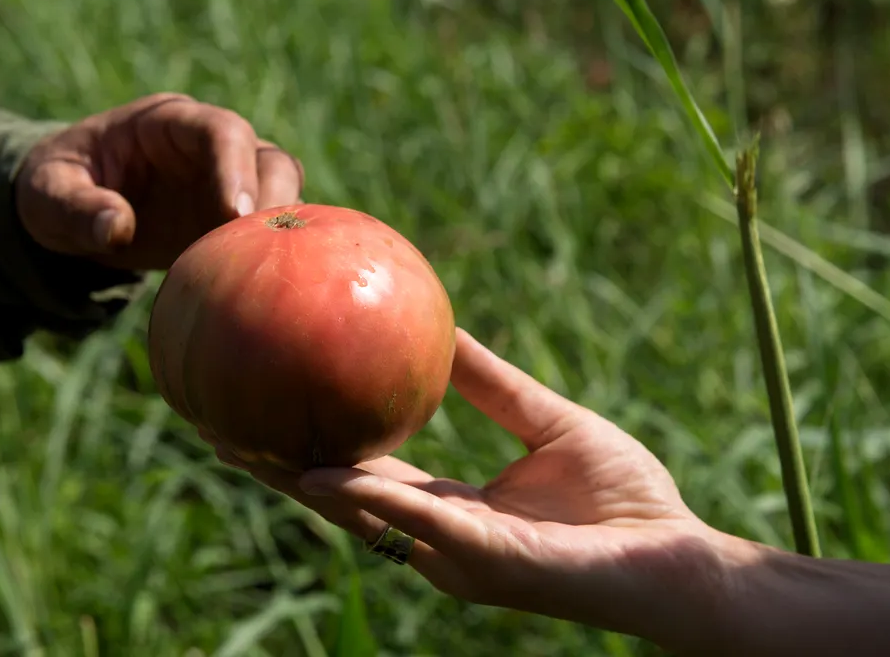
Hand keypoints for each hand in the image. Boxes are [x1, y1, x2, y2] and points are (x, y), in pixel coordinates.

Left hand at [15, 93, 304, 270]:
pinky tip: (261, 286)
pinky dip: (274, 254)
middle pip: (270, 160)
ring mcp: (231, 184)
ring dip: (282, 231)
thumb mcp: (45, 193)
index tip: (236, 214)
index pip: (221, 131)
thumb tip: (115, 228)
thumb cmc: (56, 188)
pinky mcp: (236, 222)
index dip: (236, 168)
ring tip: (263, 272)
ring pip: (284, 195)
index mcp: (168, 124)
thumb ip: (75, 208)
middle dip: (275, 201)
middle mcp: (211, 147)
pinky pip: (273, 232)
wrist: (72, 209)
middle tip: (261, 251)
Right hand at [207, 328, 747, 652]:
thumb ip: (493, 386)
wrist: (674, 556)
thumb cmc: (626, 499)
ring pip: (362, 516)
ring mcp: (455, 556)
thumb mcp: (547, 422)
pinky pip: (419, 520)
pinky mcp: (484, 561)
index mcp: (452, 508)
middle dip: (278, 469)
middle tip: (215, 425)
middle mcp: (438, 538)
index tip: (264, 408)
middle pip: (341, 501)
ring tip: (241, 445)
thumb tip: (445, 328)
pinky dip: (369, 495)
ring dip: (299, 483)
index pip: (365, 477)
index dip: (312, 448)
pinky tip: (321, 474)